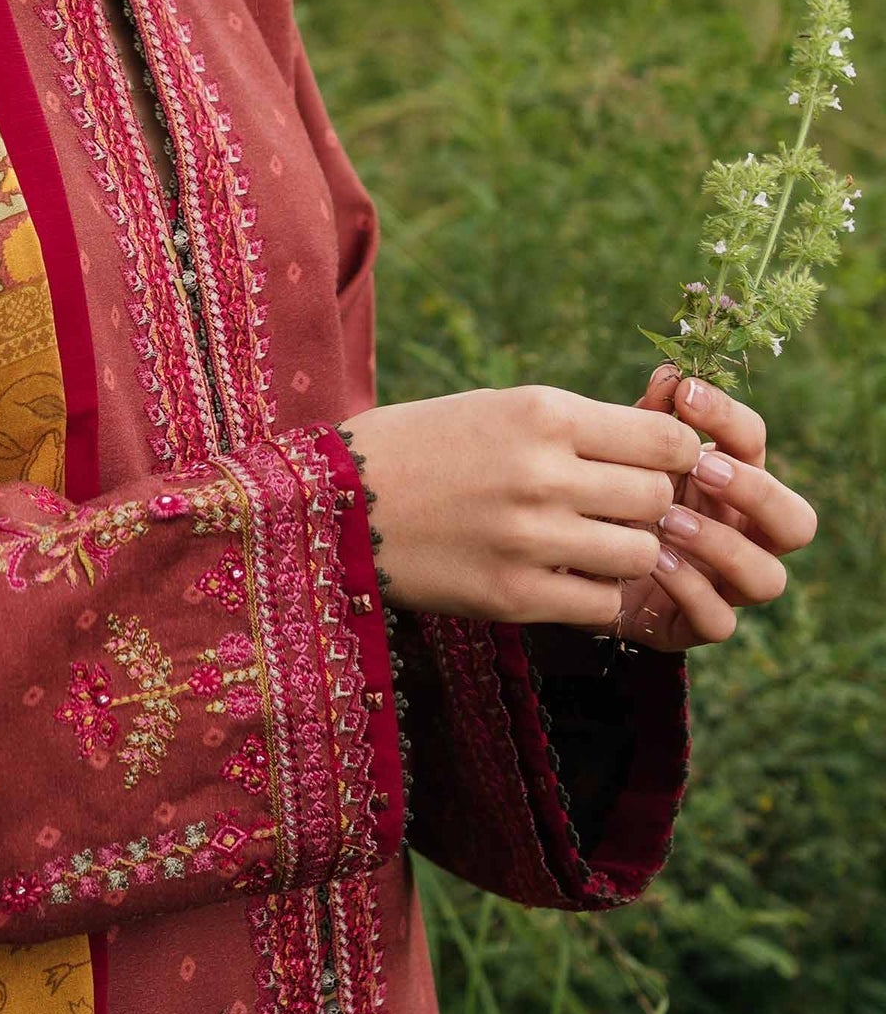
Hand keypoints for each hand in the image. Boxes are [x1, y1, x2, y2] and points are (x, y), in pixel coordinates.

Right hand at [340, 383, 701, 625]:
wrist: (335, 502)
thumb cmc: (423, 446)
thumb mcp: (500, 409)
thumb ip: (579, 427)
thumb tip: (666, 446)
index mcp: (544, 414)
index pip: (668, 439)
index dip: (678, 456)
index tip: (659, 465)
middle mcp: (544, 473)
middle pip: (659, 498)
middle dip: (653, 507)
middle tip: (623, 511)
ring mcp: (530, 538)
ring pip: (640, 555)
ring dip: (628, 554)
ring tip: (591, 546)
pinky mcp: (512, 596)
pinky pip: (601, 604)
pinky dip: (595, 595)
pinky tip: (566, 578)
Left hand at [615, 366, 817, 648]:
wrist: (563, 561)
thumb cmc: (606, 495)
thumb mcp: (622, 455)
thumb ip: (646, 419)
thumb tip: (669, 372)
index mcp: (730, 483)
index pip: (755, 446)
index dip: (729, 419)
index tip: (685, 396)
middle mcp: (743, 535)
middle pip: (795, 521)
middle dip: (754, 491)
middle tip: (700, 468)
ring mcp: (726, 584)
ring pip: (767, 577)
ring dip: (723, 545)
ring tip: (670, 520)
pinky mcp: (695, 624)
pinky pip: (719, 620)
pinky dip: (689, 589)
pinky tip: (651, 561)